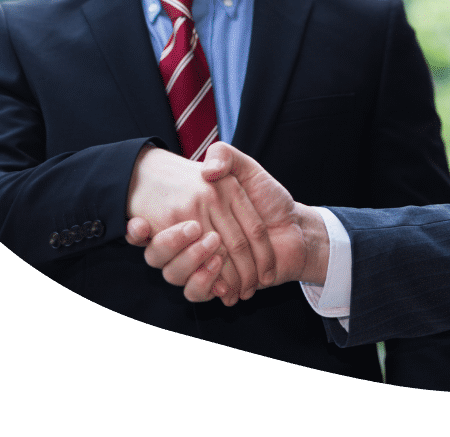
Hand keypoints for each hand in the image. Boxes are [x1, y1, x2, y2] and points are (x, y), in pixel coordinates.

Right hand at [136, 143, 330, 302]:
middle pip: (168, 252)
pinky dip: (207, 288)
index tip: (151, 227)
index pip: (169, 223)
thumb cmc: (272, 198)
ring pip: (177, 274)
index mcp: (196, 211)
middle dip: (181, 250)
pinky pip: (196, 291)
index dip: (157, 230)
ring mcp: (202, 261)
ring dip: (195, 269)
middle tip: (203, 237)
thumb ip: (226, 157)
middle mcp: (193, 237)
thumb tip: (207, 170)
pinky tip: (223, 286)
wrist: (298, 229)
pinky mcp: (215, 282)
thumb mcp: (248, 169)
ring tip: (217, 257)